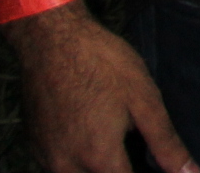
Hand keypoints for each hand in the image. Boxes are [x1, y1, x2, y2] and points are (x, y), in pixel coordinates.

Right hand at [11, 6, 196, 172]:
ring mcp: (45, 157)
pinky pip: (58, 167)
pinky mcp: (33, 145)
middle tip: (135, 151)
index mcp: (99, 157)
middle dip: (120, 169)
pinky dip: (77, 161)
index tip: (154, 166)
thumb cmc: (102, 64)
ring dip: (99, 167)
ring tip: (114, 140)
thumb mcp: (144, 100)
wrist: (51, 39)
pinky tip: (90, 134)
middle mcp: (66, 166)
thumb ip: (166, 143)